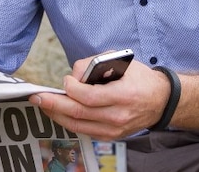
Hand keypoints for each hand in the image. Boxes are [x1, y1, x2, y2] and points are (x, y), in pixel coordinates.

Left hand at [28, 56, 170, 140]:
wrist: (161, 101)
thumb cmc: (140, 78)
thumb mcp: (122, 61)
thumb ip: (96, 63)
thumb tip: (75, 74)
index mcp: (124, 95)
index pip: (90, 97)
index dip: (72, 89)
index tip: (66, 80)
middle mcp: (119, 115)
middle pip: (79, 113)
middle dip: (54, 104)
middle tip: (37, 97)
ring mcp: (115, 129)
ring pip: (78, 125)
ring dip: (57, 114)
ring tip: (43, 105)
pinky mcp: (111, 136)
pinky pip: (84, 131)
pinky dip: (69, 121)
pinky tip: (59, 113)